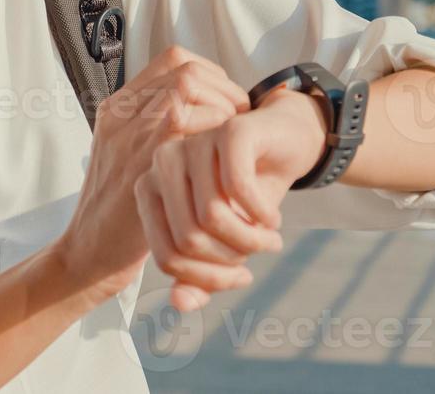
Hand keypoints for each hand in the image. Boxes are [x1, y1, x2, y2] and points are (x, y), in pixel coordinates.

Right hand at [50, 45, 250, 302]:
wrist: (88, 251)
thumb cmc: (117, 210)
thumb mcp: (126, 158)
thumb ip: (151, 129)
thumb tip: (201, 107)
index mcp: (117, 109)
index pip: (172, 61)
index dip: (209, 74)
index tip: (224, 101)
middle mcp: (121, 115)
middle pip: (184, 69)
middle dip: (223, 89)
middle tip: (237, 120)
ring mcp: (130, 135)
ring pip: (186, 87)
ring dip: (222, 108)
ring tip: (233, 139)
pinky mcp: (144, 162)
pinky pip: (187, 124)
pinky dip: (216, 134)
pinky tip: (224, 161)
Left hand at [134, 83, 328, 311]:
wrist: (284, 143)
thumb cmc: (246, 195)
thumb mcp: (224, 241)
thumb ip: (198, 276)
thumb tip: (180, 304)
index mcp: (150, 190)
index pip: (167, 257)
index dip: (208, 279)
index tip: (243, 277)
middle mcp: (163, 163)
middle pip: (188, 240)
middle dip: (232, 259)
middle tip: (261, 251)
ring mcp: (194, 143)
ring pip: (212, 216)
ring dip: (251, 239)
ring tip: (271, 237)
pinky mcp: (228, 132)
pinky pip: (238, 187)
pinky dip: (262, 214)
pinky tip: (273, 218)